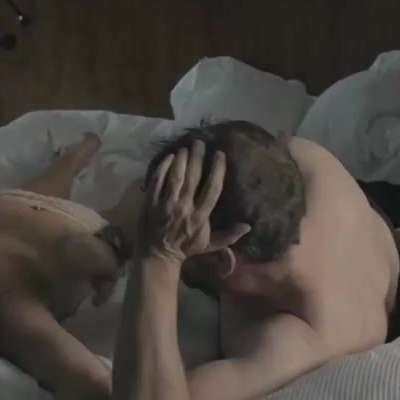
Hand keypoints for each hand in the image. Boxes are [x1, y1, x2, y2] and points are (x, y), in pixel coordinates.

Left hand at [139, 140, 250, 263]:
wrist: (158, 256)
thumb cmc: (186, 248)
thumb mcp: (210, 244)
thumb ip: (229, 235)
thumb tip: (249, 226)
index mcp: (200, 217)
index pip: (212, 189)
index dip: (217, 170)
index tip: (220, 154)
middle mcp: (184, 208)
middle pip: (193, 177)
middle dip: (198, 157)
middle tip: (200, 143)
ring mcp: (166, 204)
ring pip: (175, 176)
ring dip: (182, 159)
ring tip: (186, 147)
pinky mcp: (151, 202)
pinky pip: (157, 180)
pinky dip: (163, 167)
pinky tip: (170, 157)